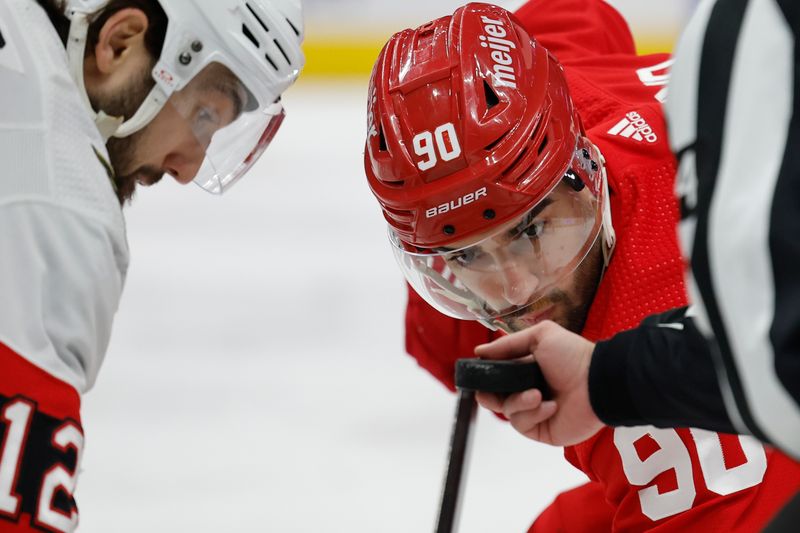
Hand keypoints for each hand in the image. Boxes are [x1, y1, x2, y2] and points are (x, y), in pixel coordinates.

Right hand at [474, 320, 603, 445]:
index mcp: (526, 370)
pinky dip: (534, 413)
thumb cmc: (573, 355)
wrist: (597, 382)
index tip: (477, 375)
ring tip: (537, 394)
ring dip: (519, 402)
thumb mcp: (540, 336)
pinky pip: (524, 424)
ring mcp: (535, 412)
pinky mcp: (543, 430)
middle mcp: (528, 391)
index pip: (497, 376)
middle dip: (489, 396)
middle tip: (488, 393)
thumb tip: (479, 351)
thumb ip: (508, 344)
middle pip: (495, 399)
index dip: (485, 377)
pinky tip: (551, 406)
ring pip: (508, 412)